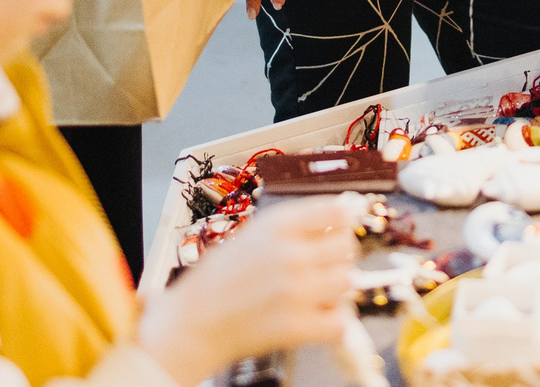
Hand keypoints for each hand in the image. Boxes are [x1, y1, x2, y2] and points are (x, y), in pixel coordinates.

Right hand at [136, 197, 359, 382]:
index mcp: (277, 225)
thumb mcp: (252, 234)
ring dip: (337, 286)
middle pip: (346, 246)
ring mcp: (295, 292)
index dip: (342, 220)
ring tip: (319, 290)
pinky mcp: (296, 327)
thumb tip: (337, 216)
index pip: (336, 211)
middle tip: (327, 262)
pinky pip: (339, 320)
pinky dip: (333, 320)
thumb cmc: (217, 280)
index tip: (340, 227)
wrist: (192, 323)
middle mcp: (289, 254)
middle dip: (340, 254)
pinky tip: (316, 315)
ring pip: (347, 281)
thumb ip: (293, 226)